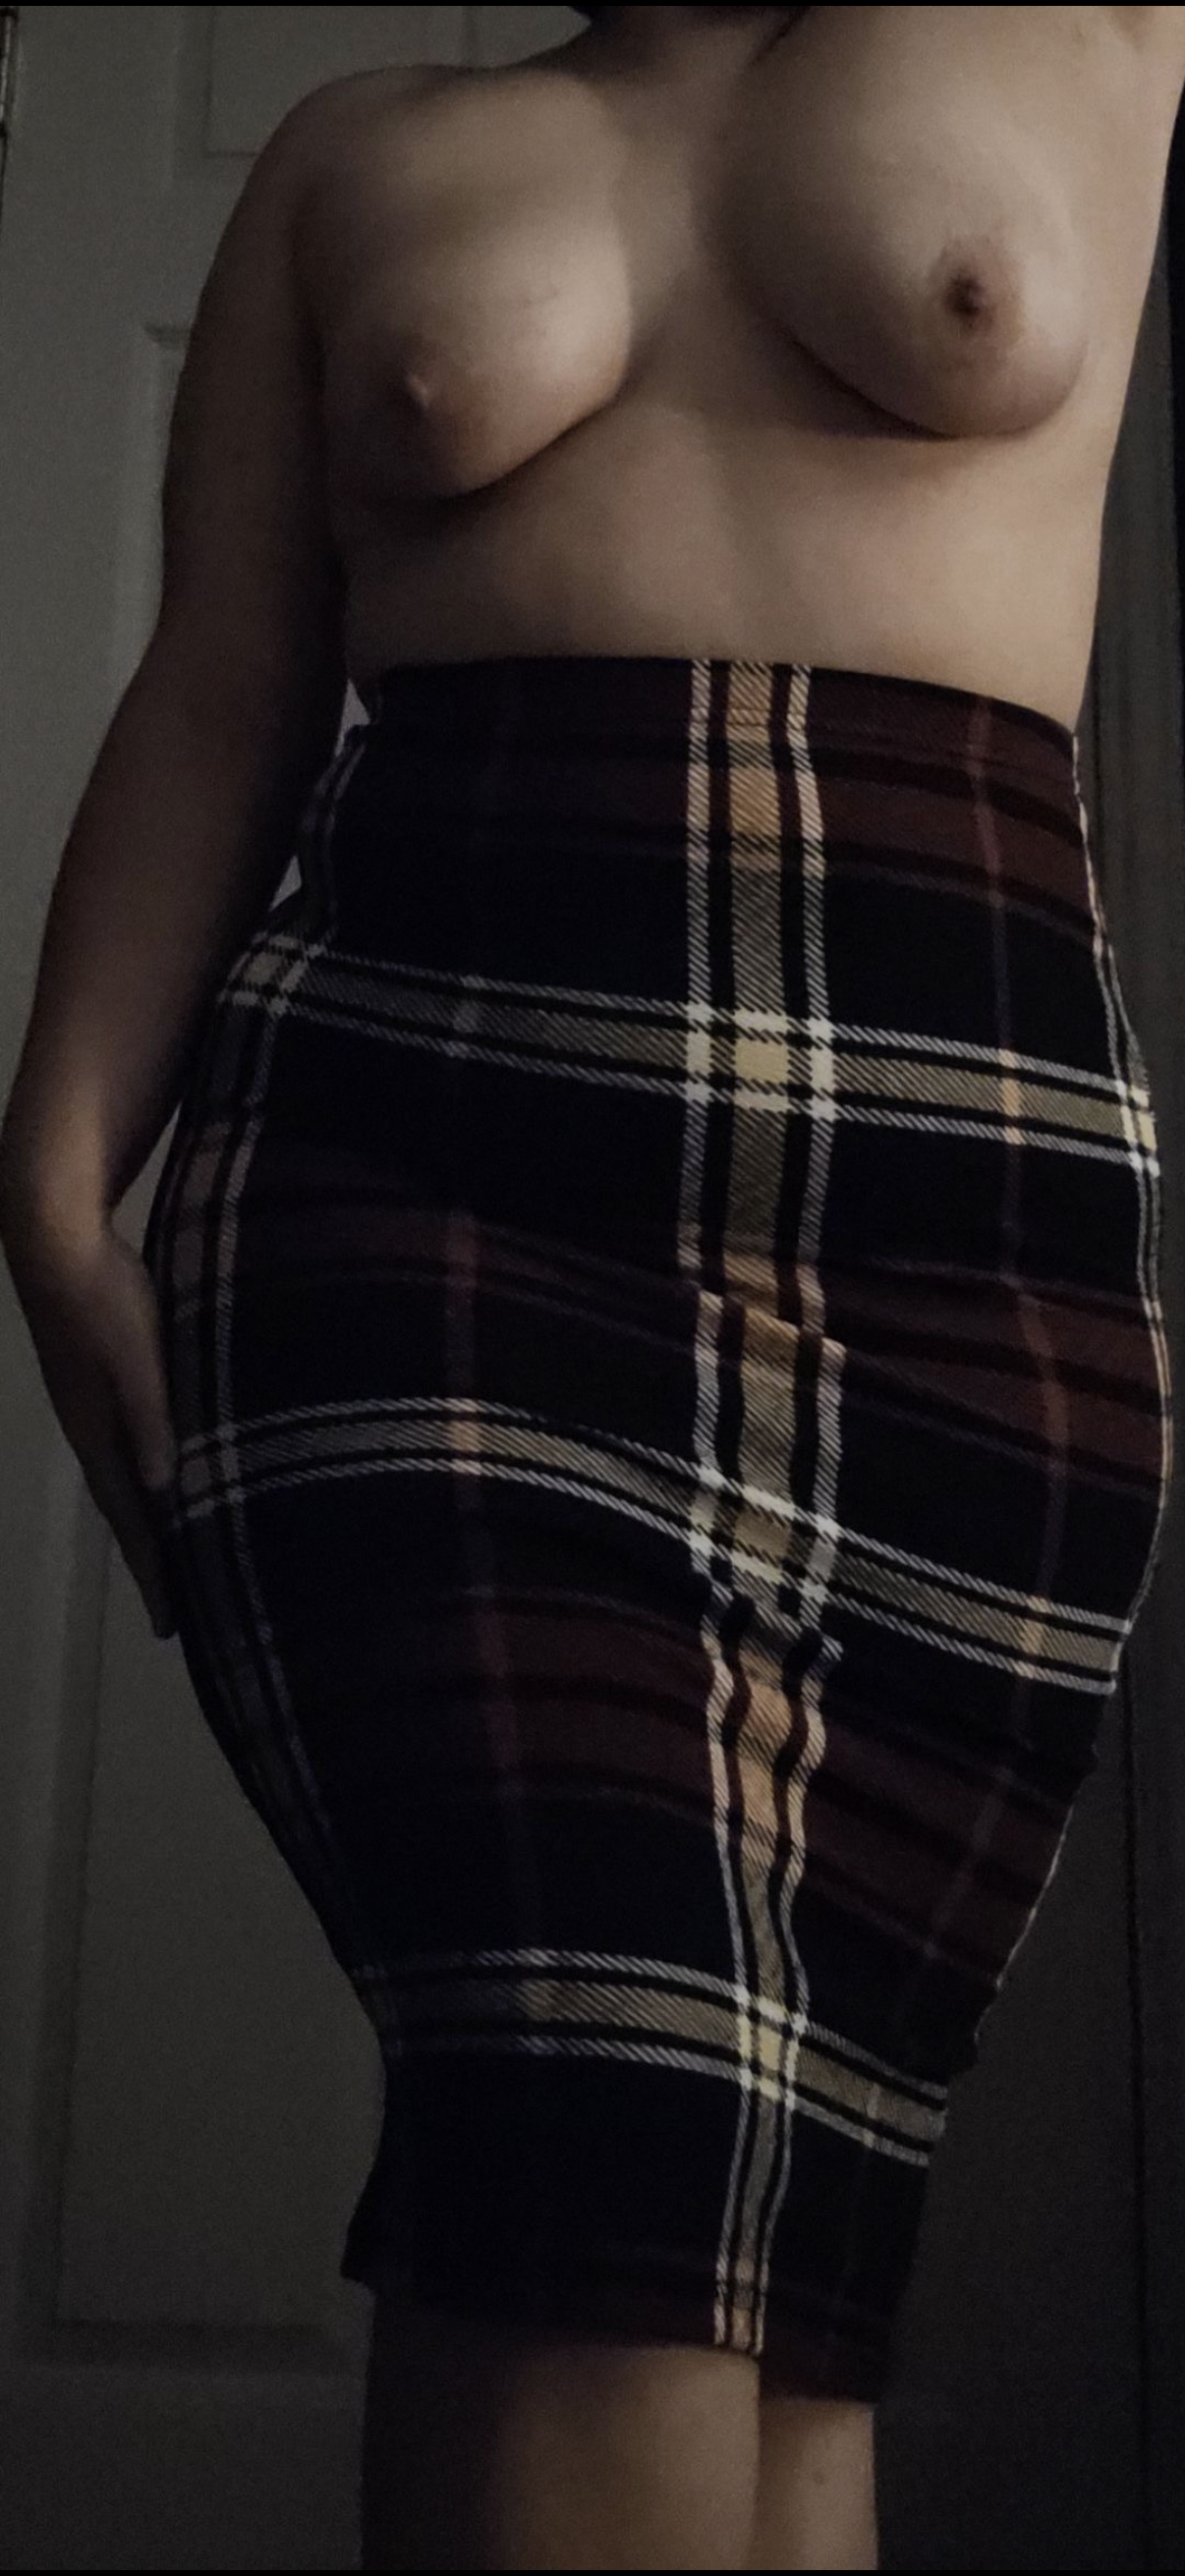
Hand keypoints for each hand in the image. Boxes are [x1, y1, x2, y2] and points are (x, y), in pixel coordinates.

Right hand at [0, 1200, 179, 1638]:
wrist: (54, 1241)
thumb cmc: (104, 1298)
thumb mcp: (138, 1359)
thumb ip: (154, 1418)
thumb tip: (167, 1485)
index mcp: (99, 1432)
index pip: (131, 1514)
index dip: (152, 1565)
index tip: (170, 1623)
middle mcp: (89, 1427)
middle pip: (121, 1505)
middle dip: (148, 1555)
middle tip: (173, 1607)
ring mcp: (86, 1403)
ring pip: (120, 1475)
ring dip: (143, 1517)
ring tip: (167, 1550)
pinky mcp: (92, 1379)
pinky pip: (121, 1445)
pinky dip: (140, 1474)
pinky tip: (157, 1471)